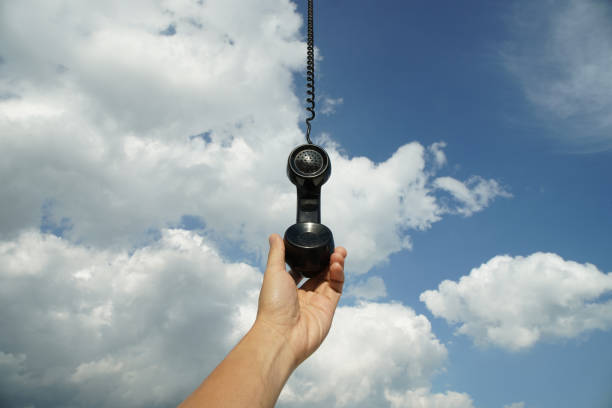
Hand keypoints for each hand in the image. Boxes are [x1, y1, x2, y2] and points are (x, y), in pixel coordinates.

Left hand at [255, 234, 346, 367]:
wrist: (282, 335)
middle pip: (319, 273)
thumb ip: (277, 254)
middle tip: (335, 248)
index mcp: (287, 288)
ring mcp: (316, 303)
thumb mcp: (273, 273)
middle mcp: (302, 296)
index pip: (302, 270)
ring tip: (339, 253)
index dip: (311, 258)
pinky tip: (337, 264)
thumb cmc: (273, 305)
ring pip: (330, 279)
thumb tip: (274, 236)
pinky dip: (339, 275)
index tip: (316, 247)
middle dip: (328, 259)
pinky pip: (336, 288)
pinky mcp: (328, 309)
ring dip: (336, 264)